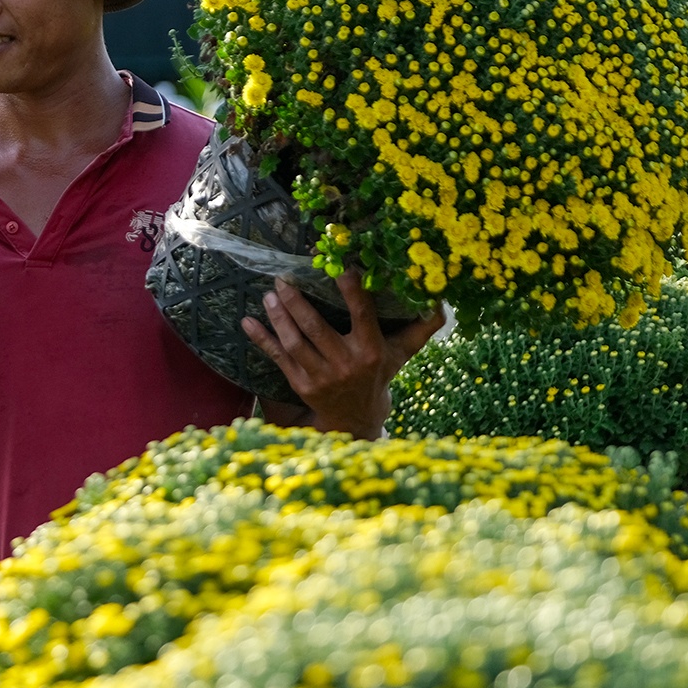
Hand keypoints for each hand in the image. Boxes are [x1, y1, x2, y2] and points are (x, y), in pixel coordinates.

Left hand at [242, 272, 446, 438]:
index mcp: (372, 350)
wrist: (358, 419)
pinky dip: (262, 340)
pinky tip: (246, 322)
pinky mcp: (302, 386)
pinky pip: (279, 359)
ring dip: (279, 318)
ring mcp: (322, 377)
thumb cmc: (380, 374)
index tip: (341, 267)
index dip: (352, 291)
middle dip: (297, 303)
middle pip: (317, 328)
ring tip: (269, 295)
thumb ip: (422, 327)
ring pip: (296, 343)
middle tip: (282, 279)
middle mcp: (347, 364)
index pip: (362, 315)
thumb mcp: (402, 352)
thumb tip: (441, 300)